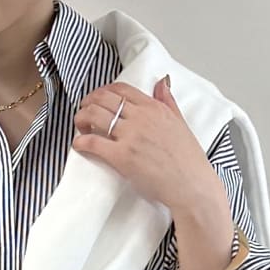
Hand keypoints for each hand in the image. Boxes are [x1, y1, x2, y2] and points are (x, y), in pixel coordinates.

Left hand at [71, 76, 223, 217]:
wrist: (191, 185)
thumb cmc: (187, 161)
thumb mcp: (180, 122)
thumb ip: (167, 101)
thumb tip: (162, 84)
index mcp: (154, 108)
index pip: (121, 90)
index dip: (103, 91)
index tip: (97, 98)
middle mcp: (140, 118)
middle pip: (104, 99)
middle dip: (88, 103)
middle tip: (83, 112)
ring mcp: (130, 136)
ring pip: (95, 116)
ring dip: (81, 119)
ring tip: (79, 126)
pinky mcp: (122, 157)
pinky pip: (94, 143)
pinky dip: (81, 142)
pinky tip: (79, 145)